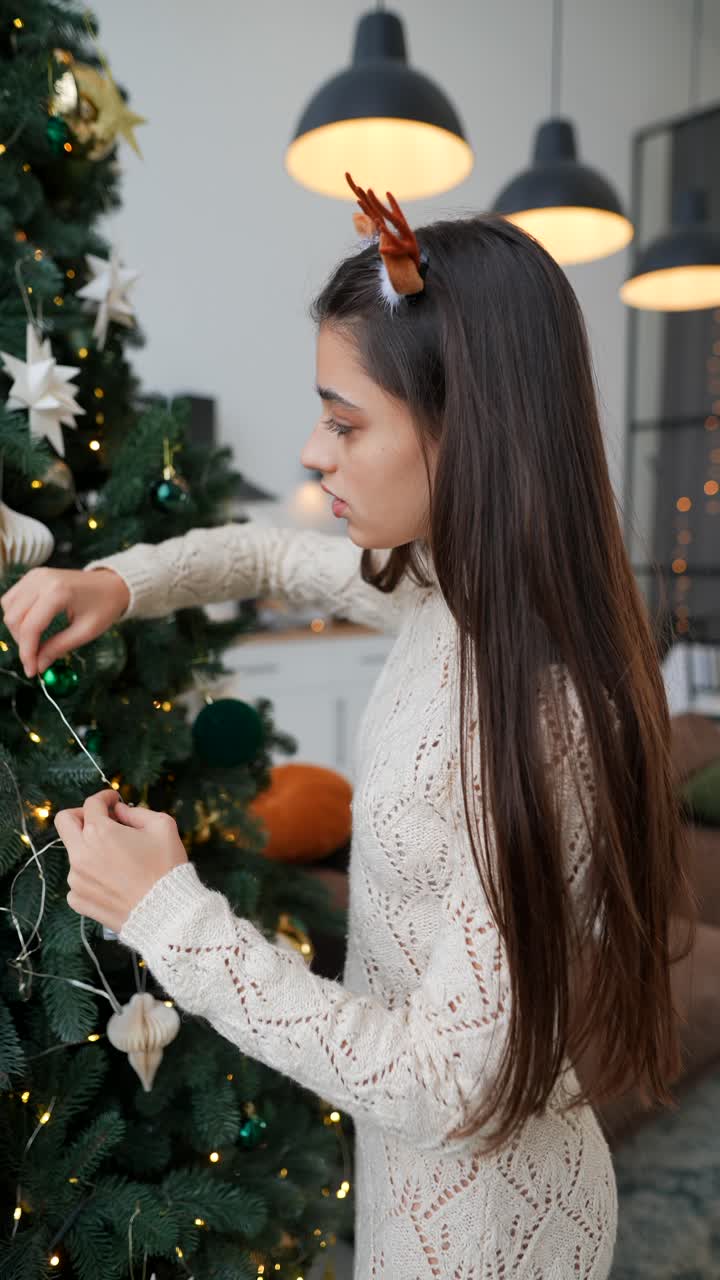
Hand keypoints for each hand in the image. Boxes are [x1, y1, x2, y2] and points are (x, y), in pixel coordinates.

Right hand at [0, 566, 129, 677]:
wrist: (112, 584)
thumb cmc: (104, 606)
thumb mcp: (86, 631)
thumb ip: (58, 648)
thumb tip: (38, 666)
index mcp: (58, 592)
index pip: (30, 627)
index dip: (27, 653)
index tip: (31, 671)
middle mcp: (41, 580)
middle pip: (14, 618)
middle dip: (21, 643)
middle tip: (36, 658)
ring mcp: (35, 575)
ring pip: (8, 608)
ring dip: (16, 630)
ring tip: (35, 642)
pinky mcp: (32, 576)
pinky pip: (12, 598)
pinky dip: (16, 615)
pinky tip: (31, 626)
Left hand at [54, 790, 188, 934]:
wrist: (165, 913)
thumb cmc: (166, 868)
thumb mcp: (163, 826)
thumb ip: (137, 812)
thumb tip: (120, 811)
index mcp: (99, 832)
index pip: (92, 803)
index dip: (105, 797)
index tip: (114, 801)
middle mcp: (80, 854)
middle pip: (64, 822)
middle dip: (82, 815)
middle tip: (101, 820)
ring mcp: (76, 879)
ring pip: (75, 853)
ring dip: (91, 849)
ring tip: (118, 860)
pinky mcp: (77, 900)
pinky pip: (78, 880)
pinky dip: (92, 876)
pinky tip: (114, 881)